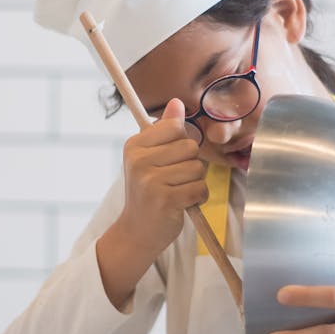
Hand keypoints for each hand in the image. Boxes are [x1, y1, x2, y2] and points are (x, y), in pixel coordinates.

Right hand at [96, 99, 206, 307]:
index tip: (170, 159)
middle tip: (174, 180)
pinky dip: (197, 198)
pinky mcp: (166, 199)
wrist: (136, 231)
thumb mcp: (150, 157)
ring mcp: (151, 180)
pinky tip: (182, 203)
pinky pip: (200, 188)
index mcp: (134, 145)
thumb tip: (177, 102)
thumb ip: (165, 130)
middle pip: (190, 147)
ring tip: (177, 192)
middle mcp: (139, 160)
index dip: (182, 143)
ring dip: (194, 182)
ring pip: (197, 168)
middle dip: (191, 164)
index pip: (175, 127)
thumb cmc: (147, 191)